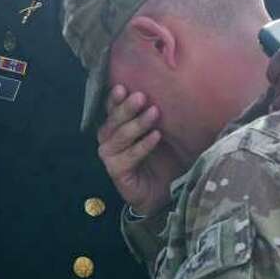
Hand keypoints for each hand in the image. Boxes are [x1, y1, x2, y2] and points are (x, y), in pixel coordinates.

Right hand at [97, 86, 187, 216]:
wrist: (165, 191)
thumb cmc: (165, 156)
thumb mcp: (164, 131)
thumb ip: (158, 113)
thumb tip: (171, 89)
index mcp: (117, 125)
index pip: (112, 108)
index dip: (115, 98)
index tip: (122, 87)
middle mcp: (109, 138)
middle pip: (113, 120)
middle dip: (126, 107)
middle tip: (141, 97)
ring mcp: (110, 156)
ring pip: (119, 136)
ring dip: (137, 124)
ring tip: (154, 112)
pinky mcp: (116, 171)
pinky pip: (129, 156)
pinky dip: (143, 145)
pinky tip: (156, 135)